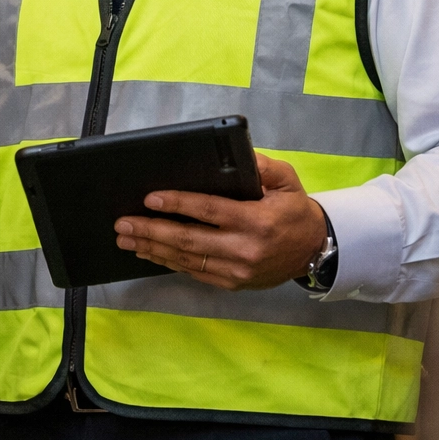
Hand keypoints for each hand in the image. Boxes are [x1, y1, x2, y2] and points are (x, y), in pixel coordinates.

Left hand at [113, 153, 328, 290]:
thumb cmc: (296, 211)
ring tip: (126, 238)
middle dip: (151, 230)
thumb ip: (263, 166)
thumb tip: (237, 156)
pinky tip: (149, 252)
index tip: (150, 198)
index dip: (177, 204)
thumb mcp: (287, 180)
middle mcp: (245, 249)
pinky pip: (194, 272)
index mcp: (257, 220)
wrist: (315, 250)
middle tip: (123, 223)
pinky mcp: (232, 283)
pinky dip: (168, 262)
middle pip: (189, 240)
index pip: (209, 210)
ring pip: (186, 259)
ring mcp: (237, 270)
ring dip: (152, 248)